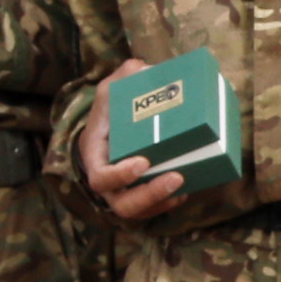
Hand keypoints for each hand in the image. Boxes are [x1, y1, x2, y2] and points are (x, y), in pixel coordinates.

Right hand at [79, 64, 183, 226]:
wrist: (116, 122)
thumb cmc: (112, 105)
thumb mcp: (114, 86)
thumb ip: (128, 75)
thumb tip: (147, 69)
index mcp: (94, 153)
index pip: (99, 177)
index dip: (119, 176)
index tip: (143, 162)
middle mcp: (105, 178)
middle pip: (120, 203)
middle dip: (148, 195)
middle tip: (176, 177)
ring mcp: (120, 190)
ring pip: (136, 211)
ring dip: (161, 202)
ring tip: (184, 185)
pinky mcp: (137, 192)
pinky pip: (150, 209)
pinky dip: (167, 203)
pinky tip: (186, 190)